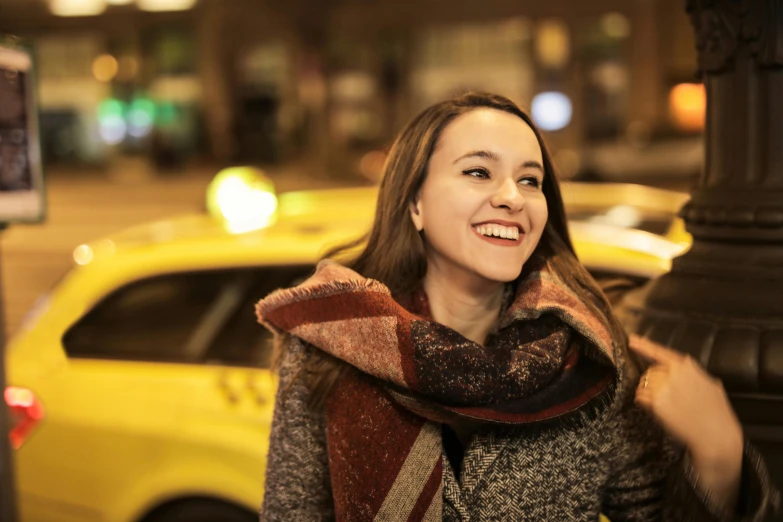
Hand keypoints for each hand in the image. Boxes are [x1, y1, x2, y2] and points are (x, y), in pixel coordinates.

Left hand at [629, 335, 742, 505]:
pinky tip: (657, 410)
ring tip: (664, 404)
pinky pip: (640, 398)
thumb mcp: (710, 384)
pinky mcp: (656, 403)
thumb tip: (686, 371)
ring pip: (644, 384)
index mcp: (687, 366)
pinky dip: (644, 402)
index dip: (644, 345)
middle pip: (650, 371)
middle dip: (654, 382)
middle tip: (666, 397)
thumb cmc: (717, 412)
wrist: (716, 435)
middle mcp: (673, 373)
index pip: (660, 352)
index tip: (632, 340)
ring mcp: (663, 387)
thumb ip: (694, 375)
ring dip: (648, 392)